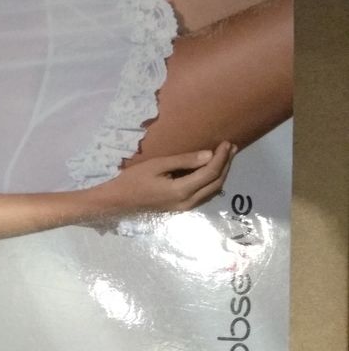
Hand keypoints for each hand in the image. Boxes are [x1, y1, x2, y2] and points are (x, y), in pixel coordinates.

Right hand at [99, 142, 236, 213]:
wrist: (119, 201)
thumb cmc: (134, 179)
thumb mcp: (157, 165)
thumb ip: (183, 161)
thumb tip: (209, 155)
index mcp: (182, 190)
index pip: (210, 172)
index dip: (221, 158)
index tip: (226, 143)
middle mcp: (188, 202)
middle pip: (216, 183)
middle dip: (226, 165)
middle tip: (231, 148)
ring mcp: (186, 207)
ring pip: (213, 191)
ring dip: (222, 174)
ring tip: (225, 157)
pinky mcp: (182, 207)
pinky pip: (205, 195)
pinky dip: (213, 182)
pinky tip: (212, 172)